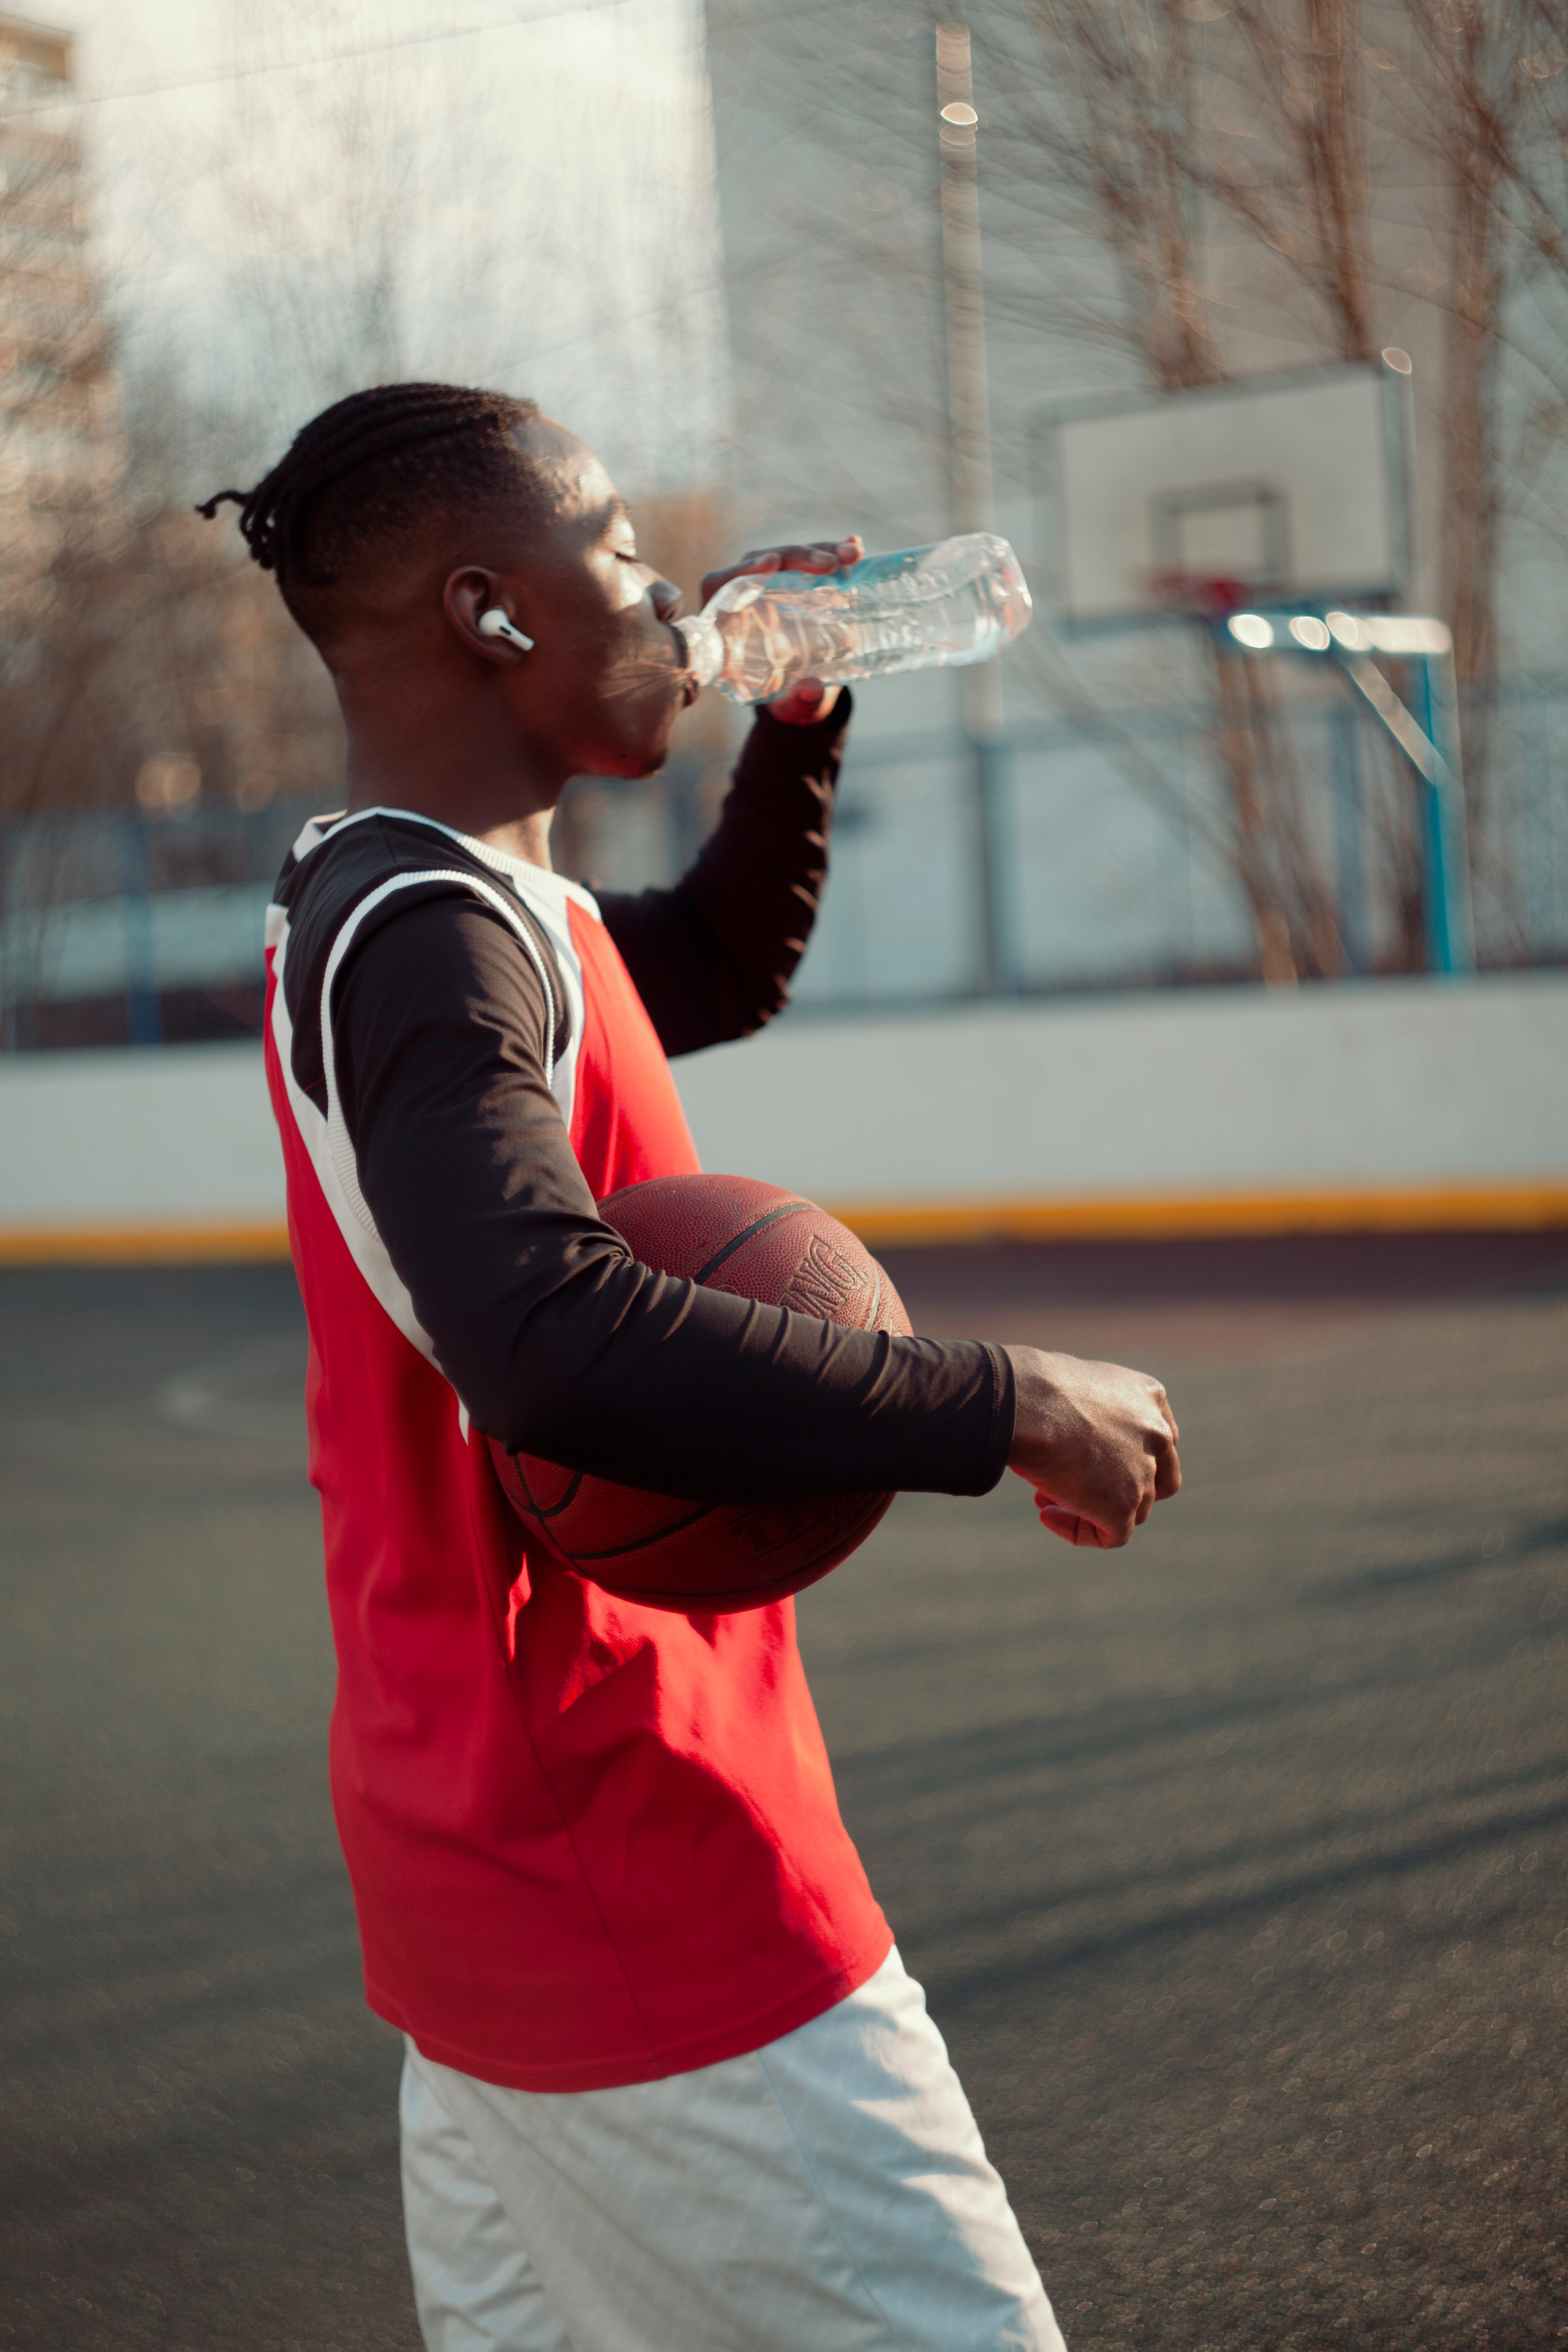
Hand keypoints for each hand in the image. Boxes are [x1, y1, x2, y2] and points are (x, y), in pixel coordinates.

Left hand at [699, 535, 863, 726]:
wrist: (808, 690)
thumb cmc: (789, 699)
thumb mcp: (792, 707)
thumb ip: (798, 703)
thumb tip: (811, 691)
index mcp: (728, 625)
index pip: (720, 585)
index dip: (739, 572)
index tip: (769, 565)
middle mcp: (747, 596)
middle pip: (761, 562)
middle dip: (796, 557)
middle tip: (829, 565)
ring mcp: (774, 583)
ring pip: (790, 555)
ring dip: (821, 550)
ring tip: (852, 555)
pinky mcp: (800, 578)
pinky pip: (814, 557)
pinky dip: (835, 550)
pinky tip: (856, 547)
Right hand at [1004, 1346, 1180, 1548]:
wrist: (1025, 1403)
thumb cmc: (1031, 1386)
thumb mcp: (1073, 1384)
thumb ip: (1090, 1410)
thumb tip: (1072, 1432)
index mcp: (1149, 1397)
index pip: (1160, 1439)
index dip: (1129, 1457)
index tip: (1091, 1460)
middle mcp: (1157, 1434)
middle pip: (1155, 1478)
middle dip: (1119, 1487)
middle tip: (1073, 1485)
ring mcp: (1143, 1472)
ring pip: (1133, 1509)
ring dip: (1092, 1507)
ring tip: (1043, 1497)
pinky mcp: (1123, 1505)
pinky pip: (1112, 1535)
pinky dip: (1081, 1531)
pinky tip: (1047, 1516)